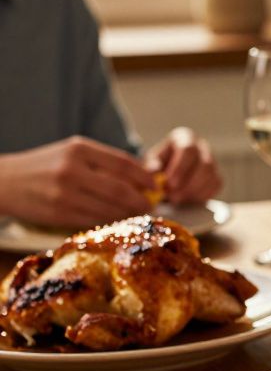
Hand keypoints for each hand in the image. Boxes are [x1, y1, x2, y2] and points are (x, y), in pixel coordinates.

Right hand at [0, 137, 154, 227]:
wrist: (4, 182)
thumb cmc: (45, 165)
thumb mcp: (72, 152)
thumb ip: (104, 161)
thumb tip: (145, 175)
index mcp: (78, 149)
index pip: (123, 164)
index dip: (145, 177)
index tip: (156, 186)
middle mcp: (71, 170)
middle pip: (120, 189)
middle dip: (140, 200)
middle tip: (151, 205)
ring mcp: (64, 194)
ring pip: (109, 208)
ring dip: (128, 213)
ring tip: (137, 214)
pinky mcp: (58, 213)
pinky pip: (93, 220)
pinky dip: (109, 221)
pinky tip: (116, 220)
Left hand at [145, 127, 222, 204]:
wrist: (166, 174)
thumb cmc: (158, 165)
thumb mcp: (150, 163)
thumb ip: (150, 166)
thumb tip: (154, 170)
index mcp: (185, 138)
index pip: (188, 150)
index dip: (181, 168)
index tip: (169, 184)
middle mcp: (202, 147)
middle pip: (205, 164)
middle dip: (189, 184)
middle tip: (173, 197)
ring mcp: (212, 162)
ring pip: (212, 176)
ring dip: (194, 192)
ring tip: (177, 200)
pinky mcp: (216, 176)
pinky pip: (216, 186)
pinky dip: (203, 195)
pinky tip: (187, 200)